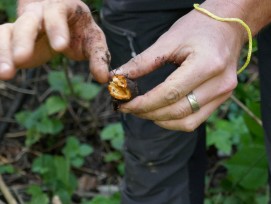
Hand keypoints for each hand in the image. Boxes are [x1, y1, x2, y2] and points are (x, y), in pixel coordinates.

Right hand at [0, 0, 109, 82]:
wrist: (62, 18)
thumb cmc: (80, 29)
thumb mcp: (93, 40)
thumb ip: (98, 57)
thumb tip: (103, 78)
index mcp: (61, 8)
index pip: (57, 13)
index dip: (57, 28)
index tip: (60, 47)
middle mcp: (38, 13)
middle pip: (27, 22)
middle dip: (23, 40)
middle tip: (21, 59)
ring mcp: (23, 24)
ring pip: (7, 32)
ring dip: (3, 52)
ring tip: (5, 74)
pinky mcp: (13, 37)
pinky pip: (1, 42)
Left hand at [113, 5, 245, 131]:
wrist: (226, 27)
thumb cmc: (198, 28)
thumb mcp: (168, 40)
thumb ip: (142, 62)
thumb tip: (117, 78)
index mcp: (207, 64)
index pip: (170, 93)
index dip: (144, 103)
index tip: (125, 104)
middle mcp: (220, 83)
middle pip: (177, 111)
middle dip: (148, 113)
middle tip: (129, 107)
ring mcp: (223, 94)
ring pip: (186, 122)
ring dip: (160, 120)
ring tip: (142, 110)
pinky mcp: (222, 99)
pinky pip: (195, 120)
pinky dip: (174, 121)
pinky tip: (160, 113)